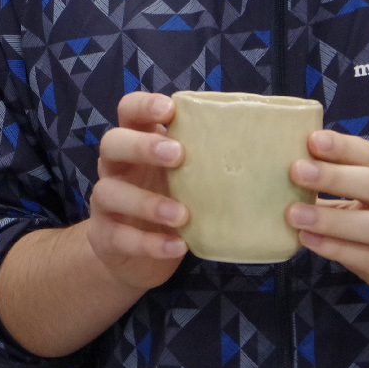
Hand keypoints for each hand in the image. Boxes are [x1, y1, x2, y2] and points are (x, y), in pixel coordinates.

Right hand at [86, 92, 188, 289]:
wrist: (138, 261)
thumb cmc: (172, 204)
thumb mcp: (187, 178)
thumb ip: (207, 159)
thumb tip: (264, 142)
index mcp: (136, 143)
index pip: (128, 111)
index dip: (143, 105)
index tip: (170, 110)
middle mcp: (116, 168)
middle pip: (111, 143)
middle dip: (142, 146)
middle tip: (178, 155)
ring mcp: (105, 203)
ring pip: (108, 192)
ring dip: (146, 202)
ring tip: (182, 215)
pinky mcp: (104, 237)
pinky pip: (118, 236)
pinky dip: (148, 242)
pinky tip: (177, 246)